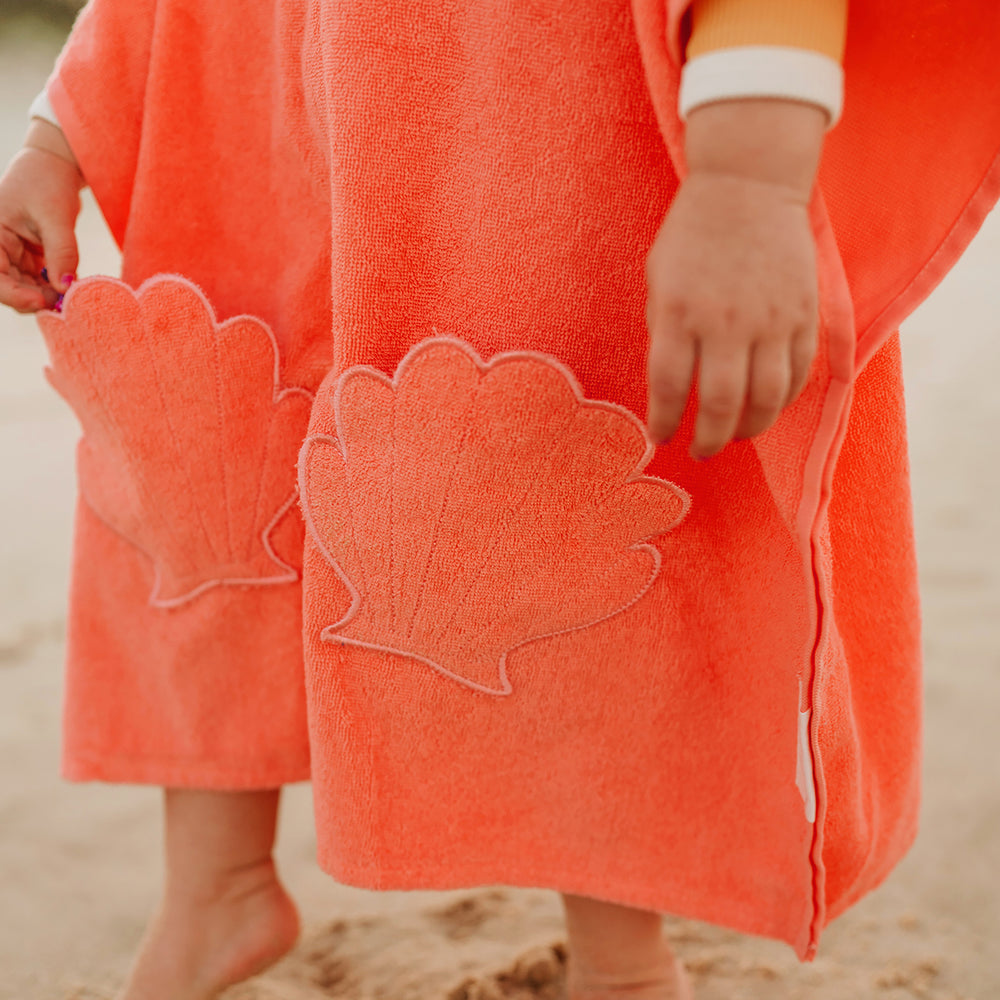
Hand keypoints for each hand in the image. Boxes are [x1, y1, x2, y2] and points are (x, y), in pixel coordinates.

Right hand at [0, 120, 82, 312]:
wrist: (56, 167)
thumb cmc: (47, 181)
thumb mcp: (55, 216)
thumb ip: (61, 252)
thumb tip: (65, 287)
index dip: (14, 294)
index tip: (40, 302)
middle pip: (10, 287)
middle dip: (35, 299)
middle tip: (64, 304)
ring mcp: (16, 255)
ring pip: (27, 288)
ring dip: (48, 296)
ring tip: (72, 296)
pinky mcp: (33, 258)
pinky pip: (42, 281)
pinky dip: (57, 287)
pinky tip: (72, 287)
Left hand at [645, 170, 817, 457]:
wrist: (749, 185)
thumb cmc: (693, 233)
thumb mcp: (659, 278)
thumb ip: (663, 330)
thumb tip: (670, 384)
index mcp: (678, 312)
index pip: (668, 387)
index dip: (662, 422)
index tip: (659, 438)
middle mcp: (725, 322)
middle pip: (719, 403)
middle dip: (707, 439)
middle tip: (699, 451)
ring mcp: (770, 320)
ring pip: (765, 398)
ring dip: (749, 428)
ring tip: (735, 436)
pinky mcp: (803, 314)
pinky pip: (797, 373)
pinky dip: (782, 400)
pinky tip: (765, 406)